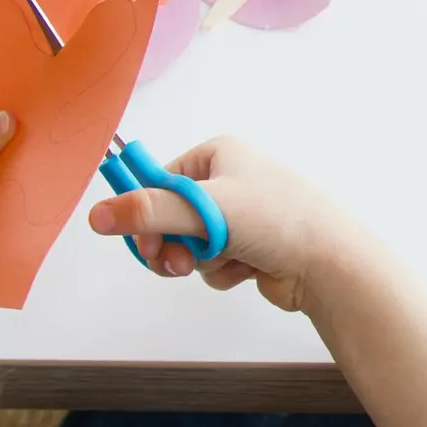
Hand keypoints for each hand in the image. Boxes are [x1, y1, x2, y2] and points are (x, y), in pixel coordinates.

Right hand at [87, 137, 365, 313]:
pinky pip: (212, 264)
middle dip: (172, 244)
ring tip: (225, 262)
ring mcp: (240, 217)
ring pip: (189, 245)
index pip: (157, 182)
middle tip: (177, 262)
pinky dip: (223, 272)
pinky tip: (249, 269)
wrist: (329, 263)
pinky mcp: (249, 249)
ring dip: (199, 261)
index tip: (141, 241)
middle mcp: (228, 181)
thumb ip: (148, 212)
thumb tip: (96, 216)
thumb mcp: (205, 209)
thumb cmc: (277, 221)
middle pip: (169, 217)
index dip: (144, 215)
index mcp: (218, 155)